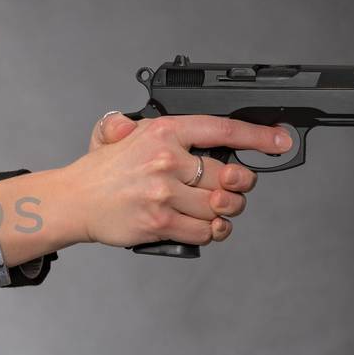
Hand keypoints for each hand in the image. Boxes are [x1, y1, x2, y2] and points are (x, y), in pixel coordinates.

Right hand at [62, 111, 285, 247]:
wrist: (74, 200)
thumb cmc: (102, 170)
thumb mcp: (122, 133)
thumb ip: (145, 124)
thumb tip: (154, 122)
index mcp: (163, 132)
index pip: (223, 130)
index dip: (258, 136)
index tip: (279, 140)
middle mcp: (167, 161)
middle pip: (230, 176)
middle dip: (240, 186)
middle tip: (233, 187)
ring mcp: (164, 194)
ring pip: (221, 207)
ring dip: (225, 212)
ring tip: (216, 209)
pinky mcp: (161, 223)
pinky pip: (205, 231)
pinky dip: (209, 231)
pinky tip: (201, 225)